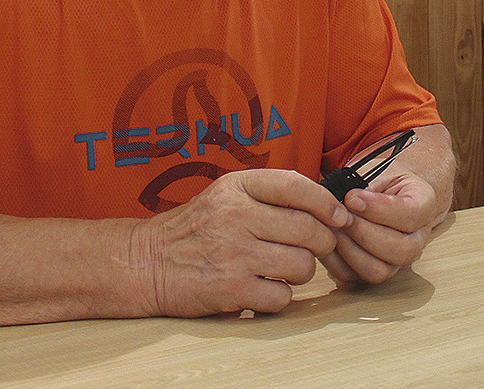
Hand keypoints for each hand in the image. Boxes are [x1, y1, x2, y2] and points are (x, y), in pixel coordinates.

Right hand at [134, 168, 349, 316]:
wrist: (145, 263)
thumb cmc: (195, 228)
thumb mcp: (226, 193)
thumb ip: (270, 192)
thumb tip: (326, 202)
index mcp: (237, 186)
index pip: (298, 186)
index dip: (327, 203)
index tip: (338, 216)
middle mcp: (235, 216)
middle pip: (309, 230)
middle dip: (323, 242)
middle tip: (317, 248)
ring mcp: (233, 254)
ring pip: (302, 264)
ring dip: (303, 271)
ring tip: (285, 268)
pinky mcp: (230, 290)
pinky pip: (282, 296)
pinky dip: (281, 296)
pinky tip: (266, 288)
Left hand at [321, 169, 447, 285]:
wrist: (385, 193)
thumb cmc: (382, 180)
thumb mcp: (380, 170)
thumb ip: (367, 184)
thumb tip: (348, 201)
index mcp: (424, 206)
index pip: (411, 215)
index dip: (379, 209)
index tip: (352, 197)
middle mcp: (416, 239)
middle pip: (400, 250)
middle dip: (364, 233)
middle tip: (341, 216)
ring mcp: (396, 260)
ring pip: (379, 271)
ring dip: (350, 250)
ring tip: (333, 228)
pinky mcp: (371, 271)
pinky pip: (353, 277)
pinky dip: (335, 261)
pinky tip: (327, 240)